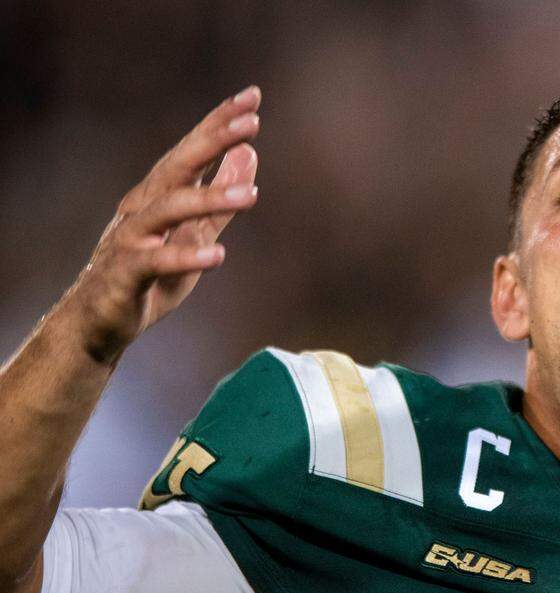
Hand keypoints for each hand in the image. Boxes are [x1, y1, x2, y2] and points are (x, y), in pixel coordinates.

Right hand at [67, 86, 262, 363]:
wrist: (101, 321)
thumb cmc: (151, 276)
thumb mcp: (198, 235)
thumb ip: (222, 199)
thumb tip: (249, 153)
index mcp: (160, 195)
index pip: (192, 151)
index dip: (219, 123)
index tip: (252, 97)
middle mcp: (143, 208)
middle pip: (178, 166)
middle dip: (212, 140)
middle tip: (251, 122)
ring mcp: (131, 239)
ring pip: (168, 210)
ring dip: (209, 199)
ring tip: (251, 196)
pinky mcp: (125, 274)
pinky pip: (155, 262)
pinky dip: (186, 258)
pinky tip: (218, 256)